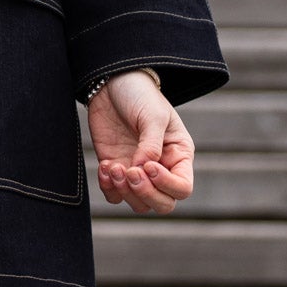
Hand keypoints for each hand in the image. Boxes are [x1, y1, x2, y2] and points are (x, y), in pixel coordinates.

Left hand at [86, 70, 194, 215]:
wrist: (111, 82)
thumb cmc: (140, 95)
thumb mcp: (153, 115)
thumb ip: (151, 145)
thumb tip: (143, 171)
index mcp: (178, 155)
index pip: (182, 188)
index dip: (166, 184)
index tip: (148, 165)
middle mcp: (161, 169)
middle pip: (163, 204)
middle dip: (145, 193)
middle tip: (130, 172)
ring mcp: (137, 171)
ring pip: (139, 204)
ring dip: (125, 191)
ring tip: (113, 166)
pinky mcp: (116, 169)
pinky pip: (114, 195)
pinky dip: (108, 188)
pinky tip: (104, 166)